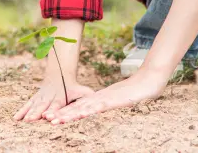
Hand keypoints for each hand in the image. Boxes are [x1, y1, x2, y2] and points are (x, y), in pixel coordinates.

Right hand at [14, 77, 93, 122]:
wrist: (59, 74)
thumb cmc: (73, 87)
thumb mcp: (82, 89)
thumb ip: (87, 95)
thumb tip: (97, 99)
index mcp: (61, 96)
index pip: (56, 104)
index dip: (52, 110)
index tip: (47, 116)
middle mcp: (49, 96)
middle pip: (43, 106)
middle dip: (37, 113)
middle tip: (32, 120)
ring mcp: (41, 97)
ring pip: (34, 105)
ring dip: (28, 113)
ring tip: (23, 121)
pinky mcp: (35, 98)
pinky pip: (27, 104)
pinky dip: (21, 111)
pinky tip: (16, 118)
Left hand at [46, 69, 167, 124]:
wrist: (151, 78)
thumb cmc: (139, 91)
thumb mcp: (122, 100)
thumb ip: (113, 103)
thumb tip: (106, 108)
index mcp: (101, 99)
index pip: (80, 107)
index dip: (66, 112)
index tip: (54, 118)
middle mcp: (100, 98)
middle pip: (77, 107)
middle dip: (61, 114)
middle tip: (46, 119)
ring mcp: (106, 99)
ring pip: (83, 107)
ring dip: (68, 114)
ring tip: (54, 120)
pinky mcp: (114, 100)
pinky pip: (98, 106)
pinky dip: (87, 110)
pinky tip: (78, 114)